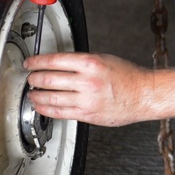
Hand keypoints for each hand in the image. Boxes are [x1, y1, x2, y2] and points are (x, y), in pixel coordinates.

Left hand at [24, 52, 149, 125]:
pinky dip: (46, 109)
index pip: (54, 60)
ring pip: (51, 98)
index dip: (37, 61)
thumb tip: (58, 64)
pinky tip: (41, 106)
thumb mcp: (104, 59)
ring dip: (36, 96)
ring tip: (32, 94)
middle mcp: (87, 81)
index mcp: (91, 63)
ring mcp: (86, 100)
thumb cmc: (128, 77)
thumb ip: (81, 62)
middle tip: (30, 78)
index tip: (30, 63)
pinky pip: (60, 113)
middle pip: (49, 79)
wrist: (144, 95)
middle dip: (34, 79)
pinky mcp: (87, 115)